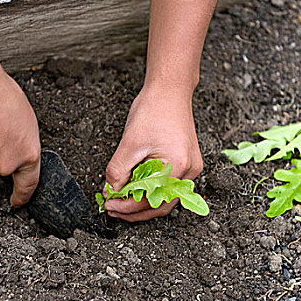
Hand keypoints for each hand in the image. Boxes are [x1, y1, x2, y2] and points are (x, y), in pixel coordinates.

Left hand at [104, 85, 202, 221]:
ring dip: (143, 202)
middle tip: (113, 209)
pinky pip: (169, 185)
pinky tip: (135, 188)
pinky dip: (151, 190)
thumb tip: (110, 192)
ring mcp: (191, 167)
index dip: (126, 207)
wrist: (169, 90)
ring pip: (165, 197)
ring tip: (121, 201)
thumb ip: (118, 171)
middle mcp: (190, 171)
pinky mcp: (187, 162)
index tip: (108, 206)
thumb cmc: (153, 110)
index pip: (149, 200)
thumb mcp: (129, 143)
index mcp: (178, 166)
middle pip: (161, 205)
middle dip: (135, 210)